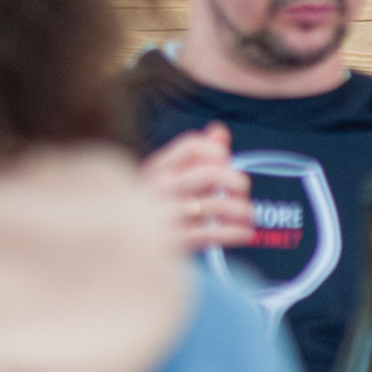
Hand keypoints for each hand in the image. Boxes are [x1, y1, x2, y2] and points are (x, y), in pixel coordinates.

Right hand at [140, 123, 254, 251]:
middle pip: (209, 174)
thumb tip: (220, 130)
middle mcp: (160, 188)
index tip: (224, 157)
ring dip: (240, 209)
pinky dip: (235, 232)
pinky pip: (214, 234)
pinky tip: (245, 233)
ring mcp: (167, 215)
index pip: (192, 146)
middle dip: (235, 180)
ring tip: (248, 213)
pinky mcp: (176, 241)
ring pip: (216, 206)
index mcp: (157, 168)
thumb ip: (195, 153)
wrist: (122, 240)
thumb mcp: (166, 175)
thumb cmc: (153, 203)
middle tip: (242, 187)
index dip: (215, 150)